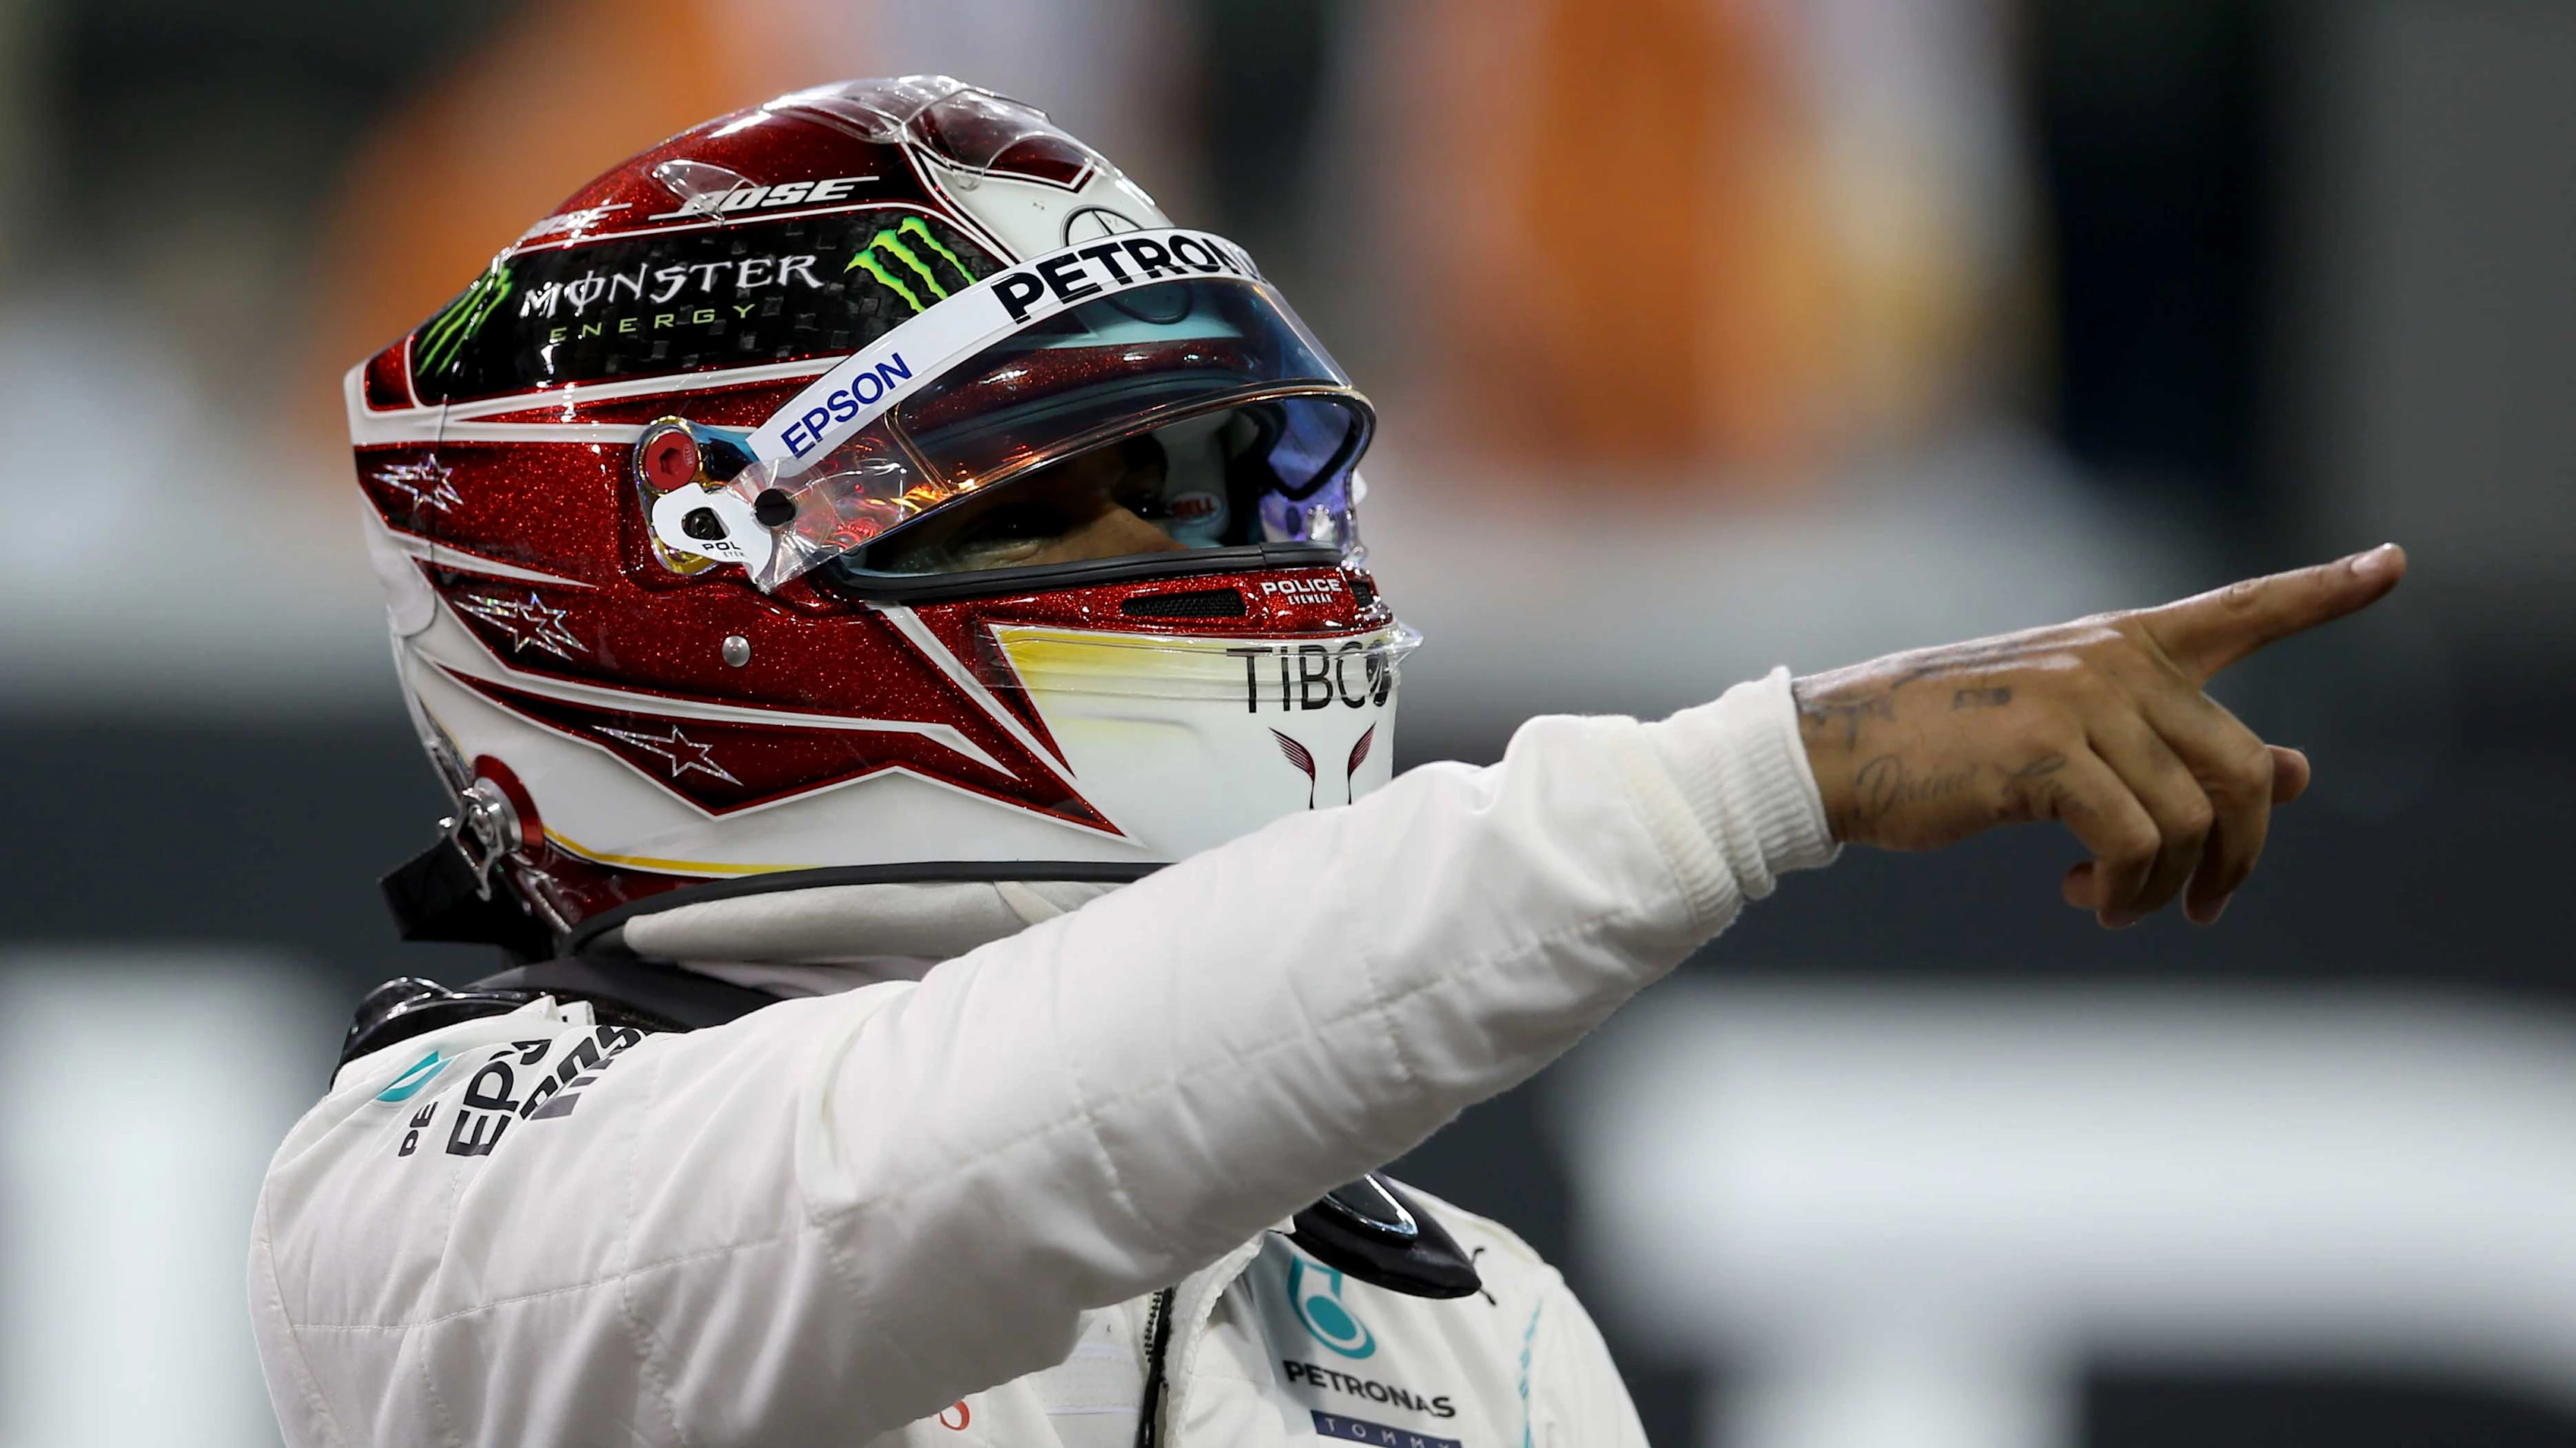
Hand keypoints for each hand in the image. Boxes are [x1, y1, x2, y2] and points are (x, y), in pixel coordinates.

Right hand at [1792, 544, 2406, 926]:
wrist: (1840, 750)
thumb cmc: (1946, 747)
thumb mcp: (2073, 737)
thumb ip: (2181, 747)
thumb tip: (2299, 771)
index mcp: (2122, 644)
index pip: (2244, 611)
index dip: (2325, 590)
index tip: (2393, 564)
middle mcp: (2116, 662)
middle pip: (2245, 767)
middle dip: (2241, 855)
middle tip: (2201, 907)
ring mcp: (2084, 702)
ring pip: (2194, 818)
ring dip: (2166, 887)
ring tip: (2111, 904)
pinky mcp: (2050, 755)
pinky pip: (2138, 843)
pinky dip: (2125, 890)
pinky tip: (2083, 894)